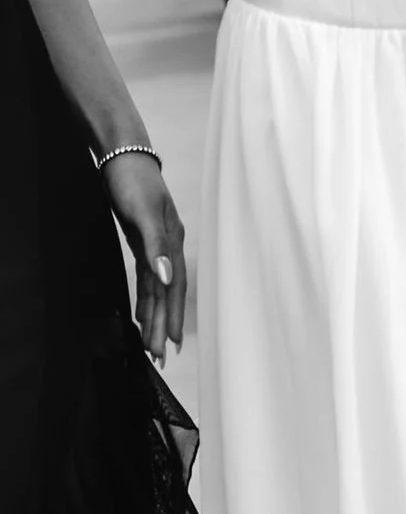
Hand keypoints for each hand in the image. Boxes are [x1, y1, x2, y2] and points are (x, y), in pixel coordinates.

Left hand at [103, 154, 187, 364]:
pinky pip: (147, 278)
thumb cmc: (133, 182)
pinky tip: (144, 312)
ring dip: (156, 315)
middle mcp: (168, 246)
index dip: (172, 316)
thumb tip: (167, 280)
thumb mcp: (143, 213)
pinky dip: (146, 297)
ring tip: (153, 344)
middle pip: (167, 293)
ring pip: (157, 288)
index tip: (169, 345)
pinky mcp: (143, 240)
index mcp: (172, 241)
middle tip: (159, 357)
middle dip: (164, 325)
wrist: (124, 156)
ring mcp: (157, 243)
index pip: (172, 287)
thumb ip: (156, 247)